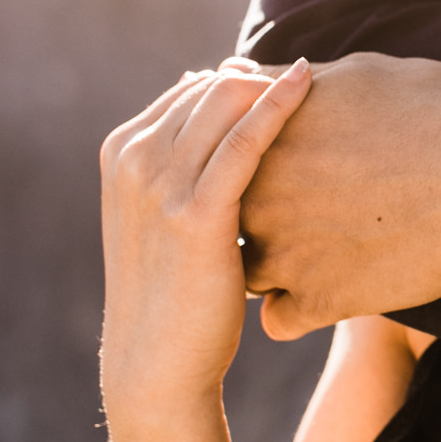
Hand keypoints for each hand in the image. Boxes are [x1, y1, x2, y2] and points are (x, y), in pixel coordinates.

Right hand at [99, 62, 311, 420]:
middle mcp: (134, 159)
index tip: (285, 84)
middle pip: (209, 87)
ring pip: (225, 100)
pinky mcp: (197, 213)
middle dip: (259, 79)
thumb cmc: (173, 290)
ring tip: (319, 79)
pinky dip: (279, 104)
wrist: (156, 362)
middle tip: (310, 80)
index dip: (240, 82)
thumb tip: (222, 118)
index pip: (189, 89)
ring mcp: (159, 183)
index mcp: (122, 151)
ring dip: (273, 83)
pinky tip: (309, 84)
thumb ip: (183, 166)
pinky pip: (245, 140)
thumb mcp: (162, 217)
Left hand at [232, 52, 440, 338]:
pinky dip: (297, 309)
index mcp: (264, 139)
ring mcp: (282, 254)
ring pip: (245, 270)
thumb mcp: (358, 74)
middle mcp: (258, 198)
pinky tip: (328, 290)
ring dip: (272, 263)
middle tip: (310, 204)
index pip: (229, 154)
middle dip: (261, 211)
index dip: (257, 160)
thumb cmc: (435, 111)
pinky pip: (279, 320)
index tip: (293, 161)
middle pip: (228, 213)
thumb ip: (294, 82)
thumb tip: (263, 72)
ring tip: (318, 250)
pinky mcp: (317, 300)